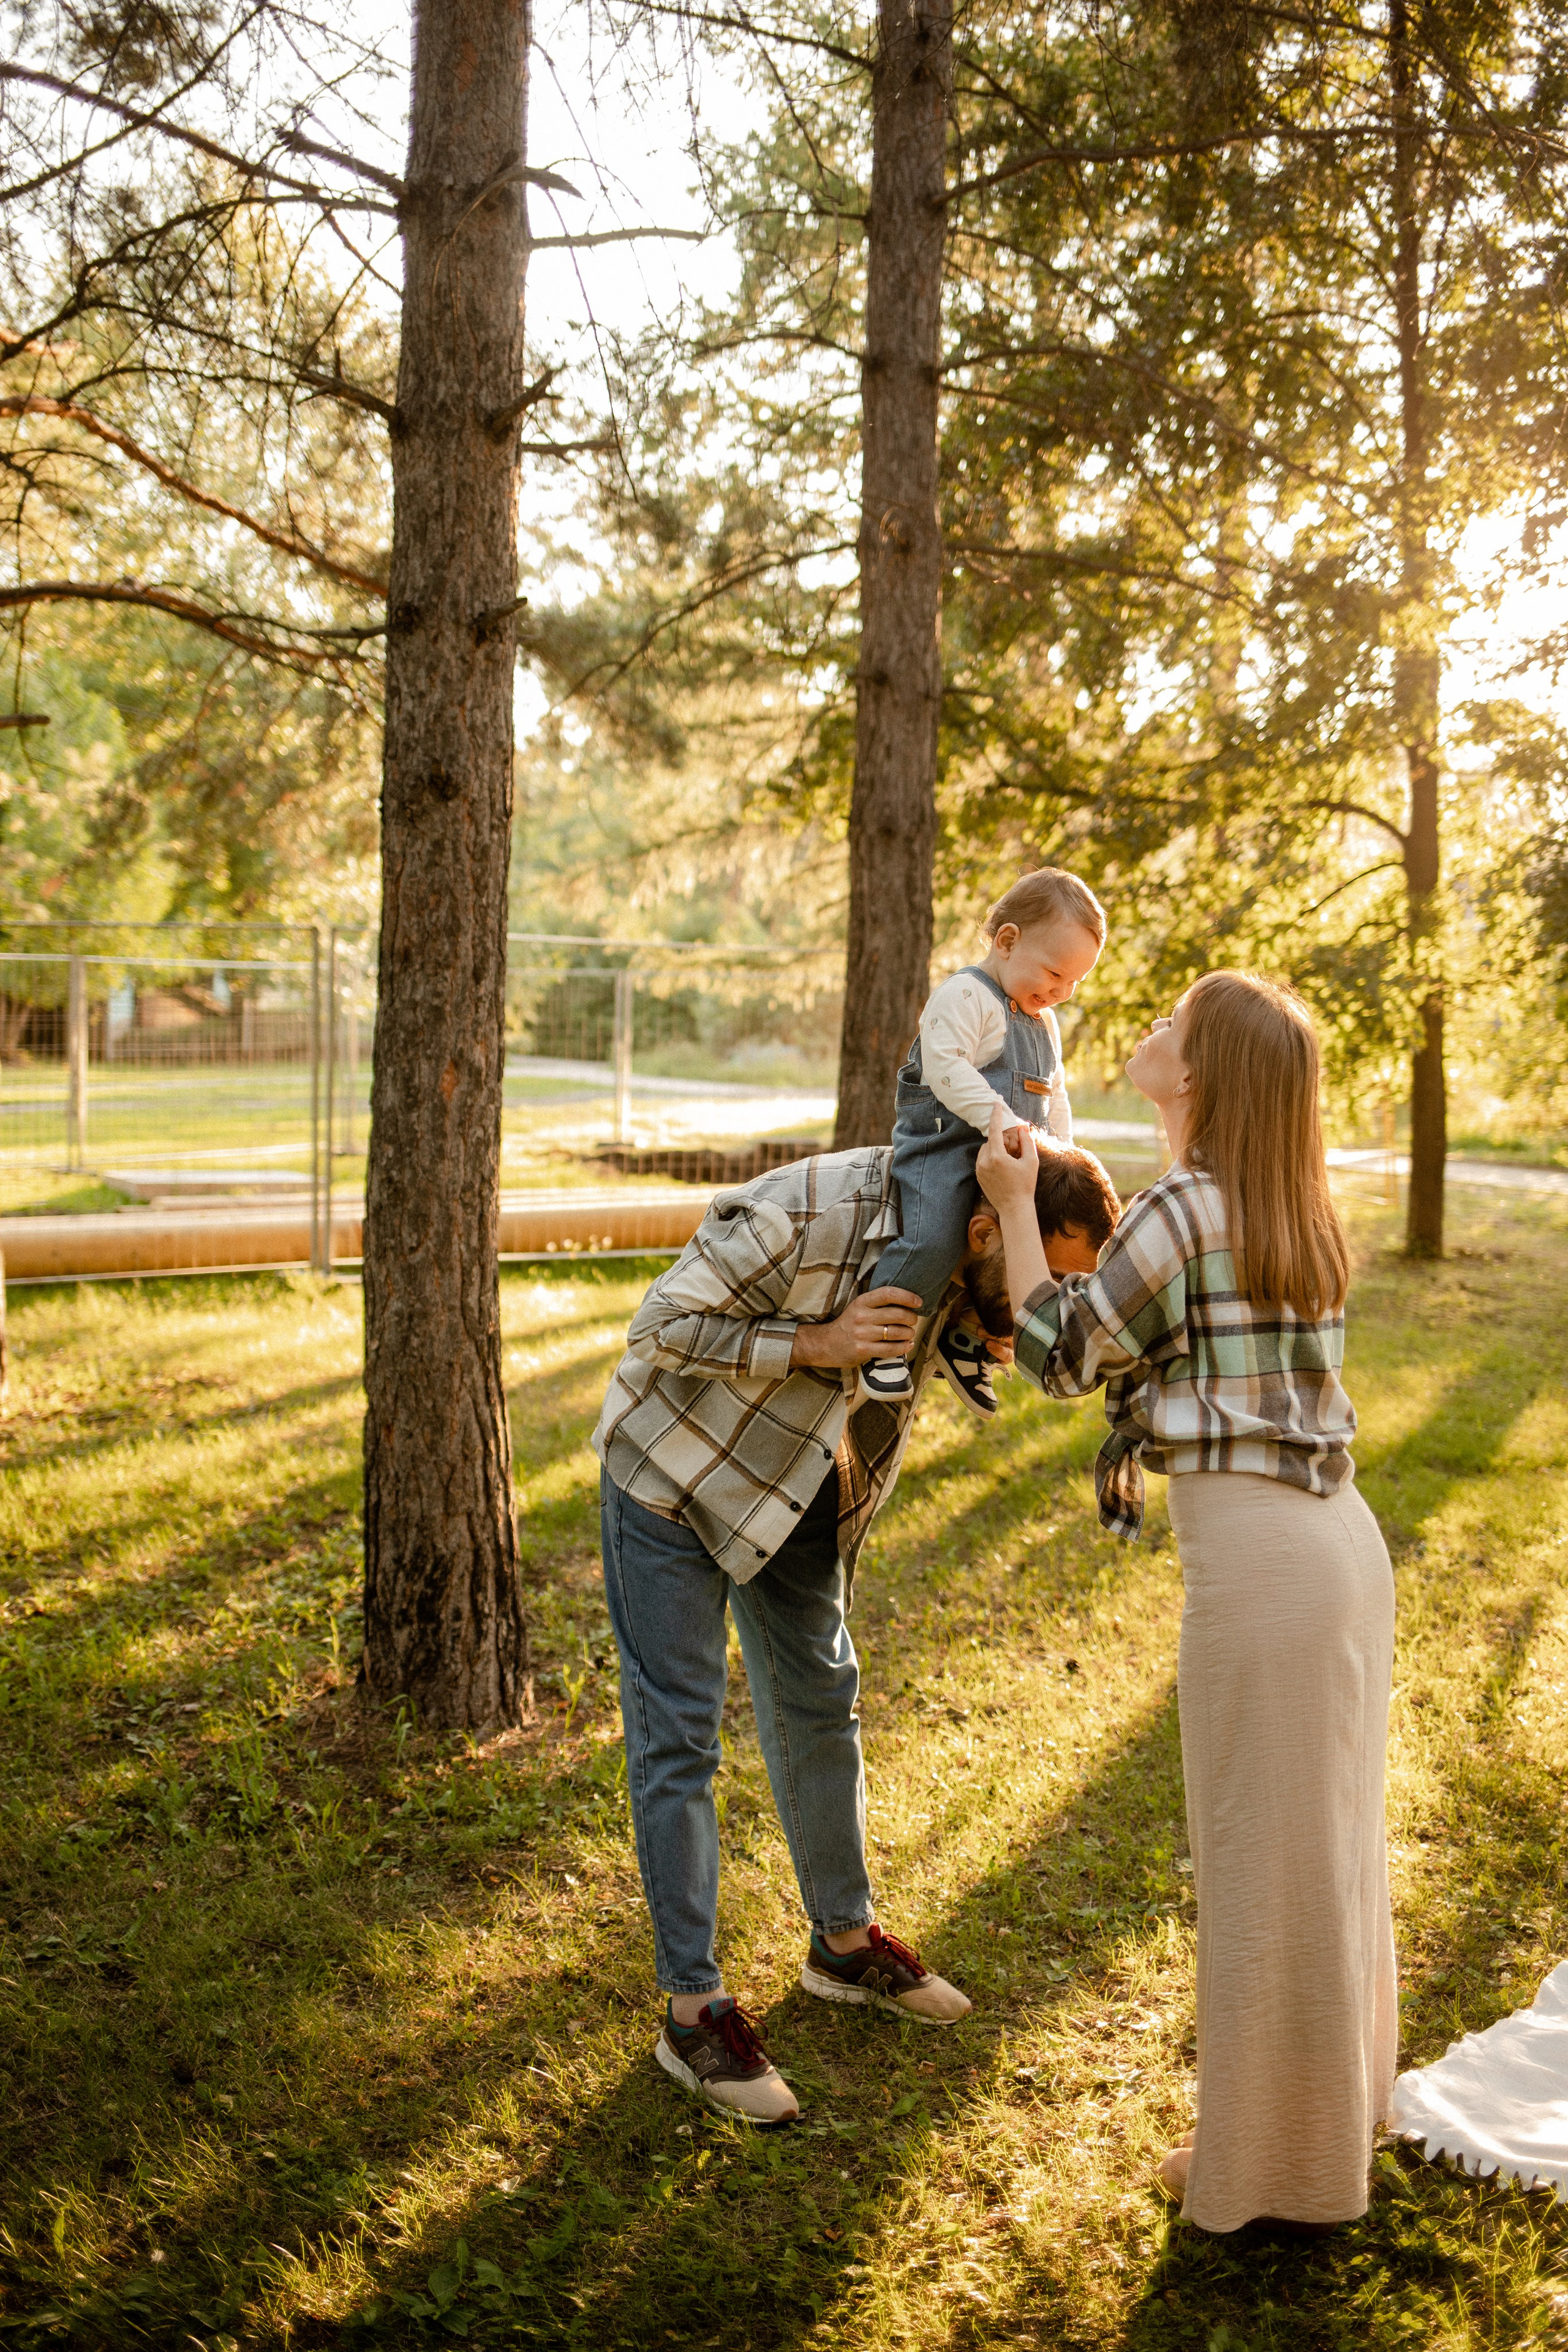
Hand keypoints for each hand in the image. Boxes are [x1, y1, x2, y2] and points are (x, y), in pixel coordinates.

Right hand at [790, 1285, 923, 1368]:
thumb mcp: (859, 1307)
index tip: (918, 1302)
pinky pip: (890, 1349)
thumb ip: (878, 1303)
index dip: (907, 1297)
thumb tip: (908, 1302)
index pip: (888, 1294)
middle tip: (913, 1320)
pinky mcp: (863, 1350)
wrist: (827, 1344)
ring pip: (896, 1333)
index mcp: (862, 1302)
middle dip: (911, 1318)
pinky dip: (903, 1347)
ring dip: (909, 1333)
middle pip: (897, 1314)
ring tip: (909, 1333)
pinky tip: (907, 1345)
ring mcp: (862, 1334)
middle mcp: (862, 1316)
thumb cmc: (849, 1324)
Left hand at [976, 1102, 1038, 1209]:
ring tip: (1009, 1159)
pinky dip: (991, 1157)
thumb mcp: (1031, 1162)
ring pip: (985, 1150)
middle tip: (1014, 1147)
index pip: (994, 1130)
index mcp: (997, 1157)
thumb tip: (1022, 1127)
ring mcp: (979, 1170)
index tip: (996, 1105)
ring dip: (995, 1149)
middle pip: (991, 1141)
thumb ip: (1027, 1142)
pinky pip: (983, 1160)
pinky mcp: (978, 1176)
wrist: (1014, 1208)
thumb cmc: (1025, 1185)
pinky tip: (1003, 1167)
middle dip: (1001, 1140)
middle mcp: (984, 1162)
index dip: (996, 1116)